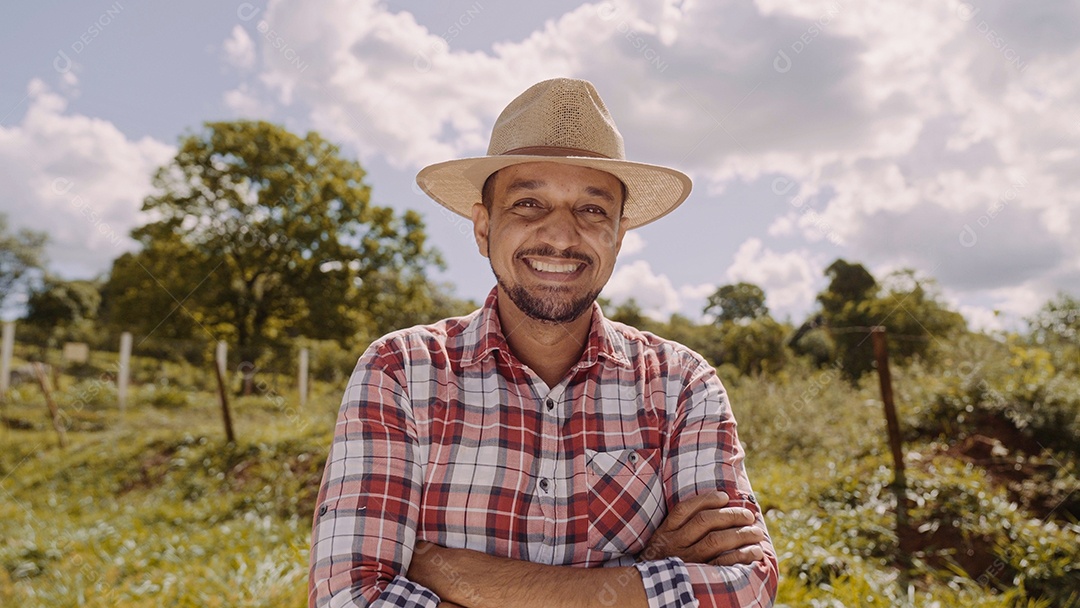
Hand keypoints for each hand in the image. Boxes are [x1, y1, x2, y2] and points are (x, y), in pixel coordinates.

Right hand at [640, 491, 765, 566]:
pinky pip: (723, 563)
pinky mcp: (698, 578)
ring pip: (715, 541)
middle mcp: (673, 545)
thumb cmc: (663, 564)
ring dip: (740, 534)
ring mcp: (686, 562)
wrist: (652, 592)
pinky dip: (741, 556)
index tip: (725, 496)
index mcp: (664, 533)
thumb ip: (679, 529)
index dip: (706, 499)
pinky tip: (755, 552)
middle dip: (730, 515)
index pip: (684, 509)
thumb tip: (714, 508)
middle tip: (749, 515)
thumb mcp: (661, 544)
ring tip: (757, 533)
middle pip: (704, 522)